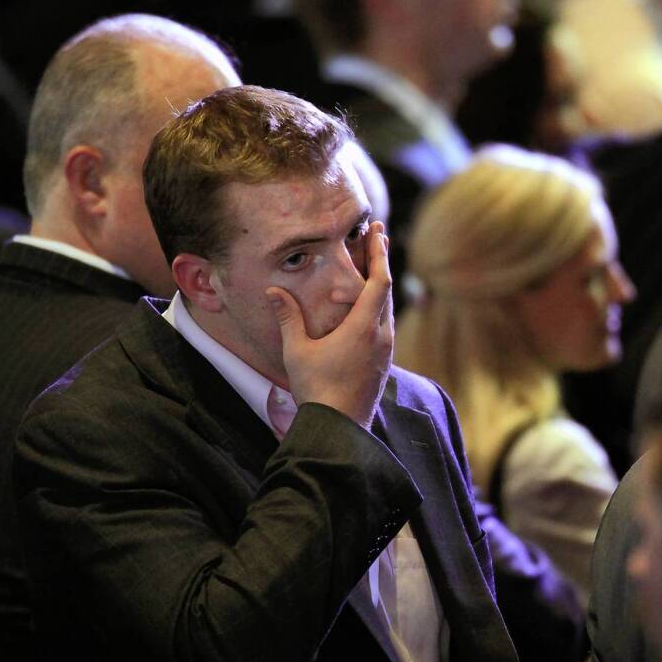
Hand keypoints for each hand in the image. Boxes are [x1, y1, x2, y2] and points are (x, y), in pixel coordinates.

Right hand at [266, 222, 392, 428]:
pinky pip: (386, 328)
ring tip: (374, 269)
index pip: (379, 282)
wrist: (339, 429)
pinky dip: (380, 309)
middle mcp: (381, 337)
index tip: (379, 232)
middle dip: (382, 263)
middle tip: (379, 239)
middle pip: (387, 292)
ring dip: (382, 288)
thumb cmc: (316, 388)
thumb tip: (273, 292)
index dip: (380, 255)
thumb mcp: (297, 351)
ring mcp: (385, 353)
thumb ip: (288, 318)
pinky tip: (370, 311)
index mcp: (364, 328)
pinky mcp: (383, 366)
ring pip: (388, 311)